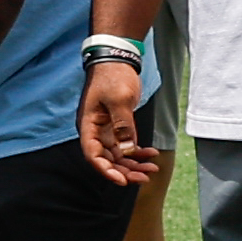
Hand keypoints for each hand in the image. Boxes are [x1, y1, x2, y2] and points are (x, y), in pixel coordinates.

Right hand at [78, 49, 170, 187]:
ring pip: (118, 155)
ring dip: (133, 164)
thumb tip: (126, 150)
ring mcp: (106, 129)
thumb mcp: (119, 101)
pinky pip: (126, 145)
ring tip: (152, 169)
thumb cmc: (113, 77)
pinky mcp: (117, 126)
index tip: (122, 180)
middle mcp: (95, 131)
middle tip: (144, 177)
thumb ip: (123, 126)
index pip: (93, 155)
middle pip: (107, 159)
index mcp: (89, 125)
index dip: (106, 170)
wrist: (117, 60)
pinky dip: (138, 151)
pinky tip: (152, 154)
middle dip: (125, 170)